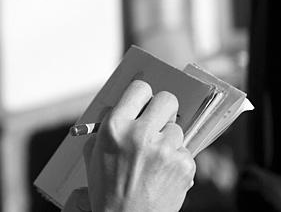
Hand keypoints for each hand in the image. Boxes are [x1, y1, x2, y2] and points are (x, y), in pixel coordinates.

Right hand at [83, 80, 195, 211]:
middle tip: (158, 123)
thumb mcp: (95, 155)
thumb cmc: (107, 191)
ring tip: (154, 161)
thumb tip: (120, 106)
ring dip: (168, 141)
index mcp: (115, 127)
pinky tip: (163, 175)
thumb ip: (106, 127)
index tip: (144, 104)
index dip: (143, 97)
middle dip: (163, 110)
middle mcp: (140, 134)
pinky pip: (185, 152)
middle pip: (167, 100)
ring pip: (177, 129)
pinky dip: (176, 162)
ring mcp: (164, 150)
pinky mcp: (183, 165)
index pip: (140, 89)